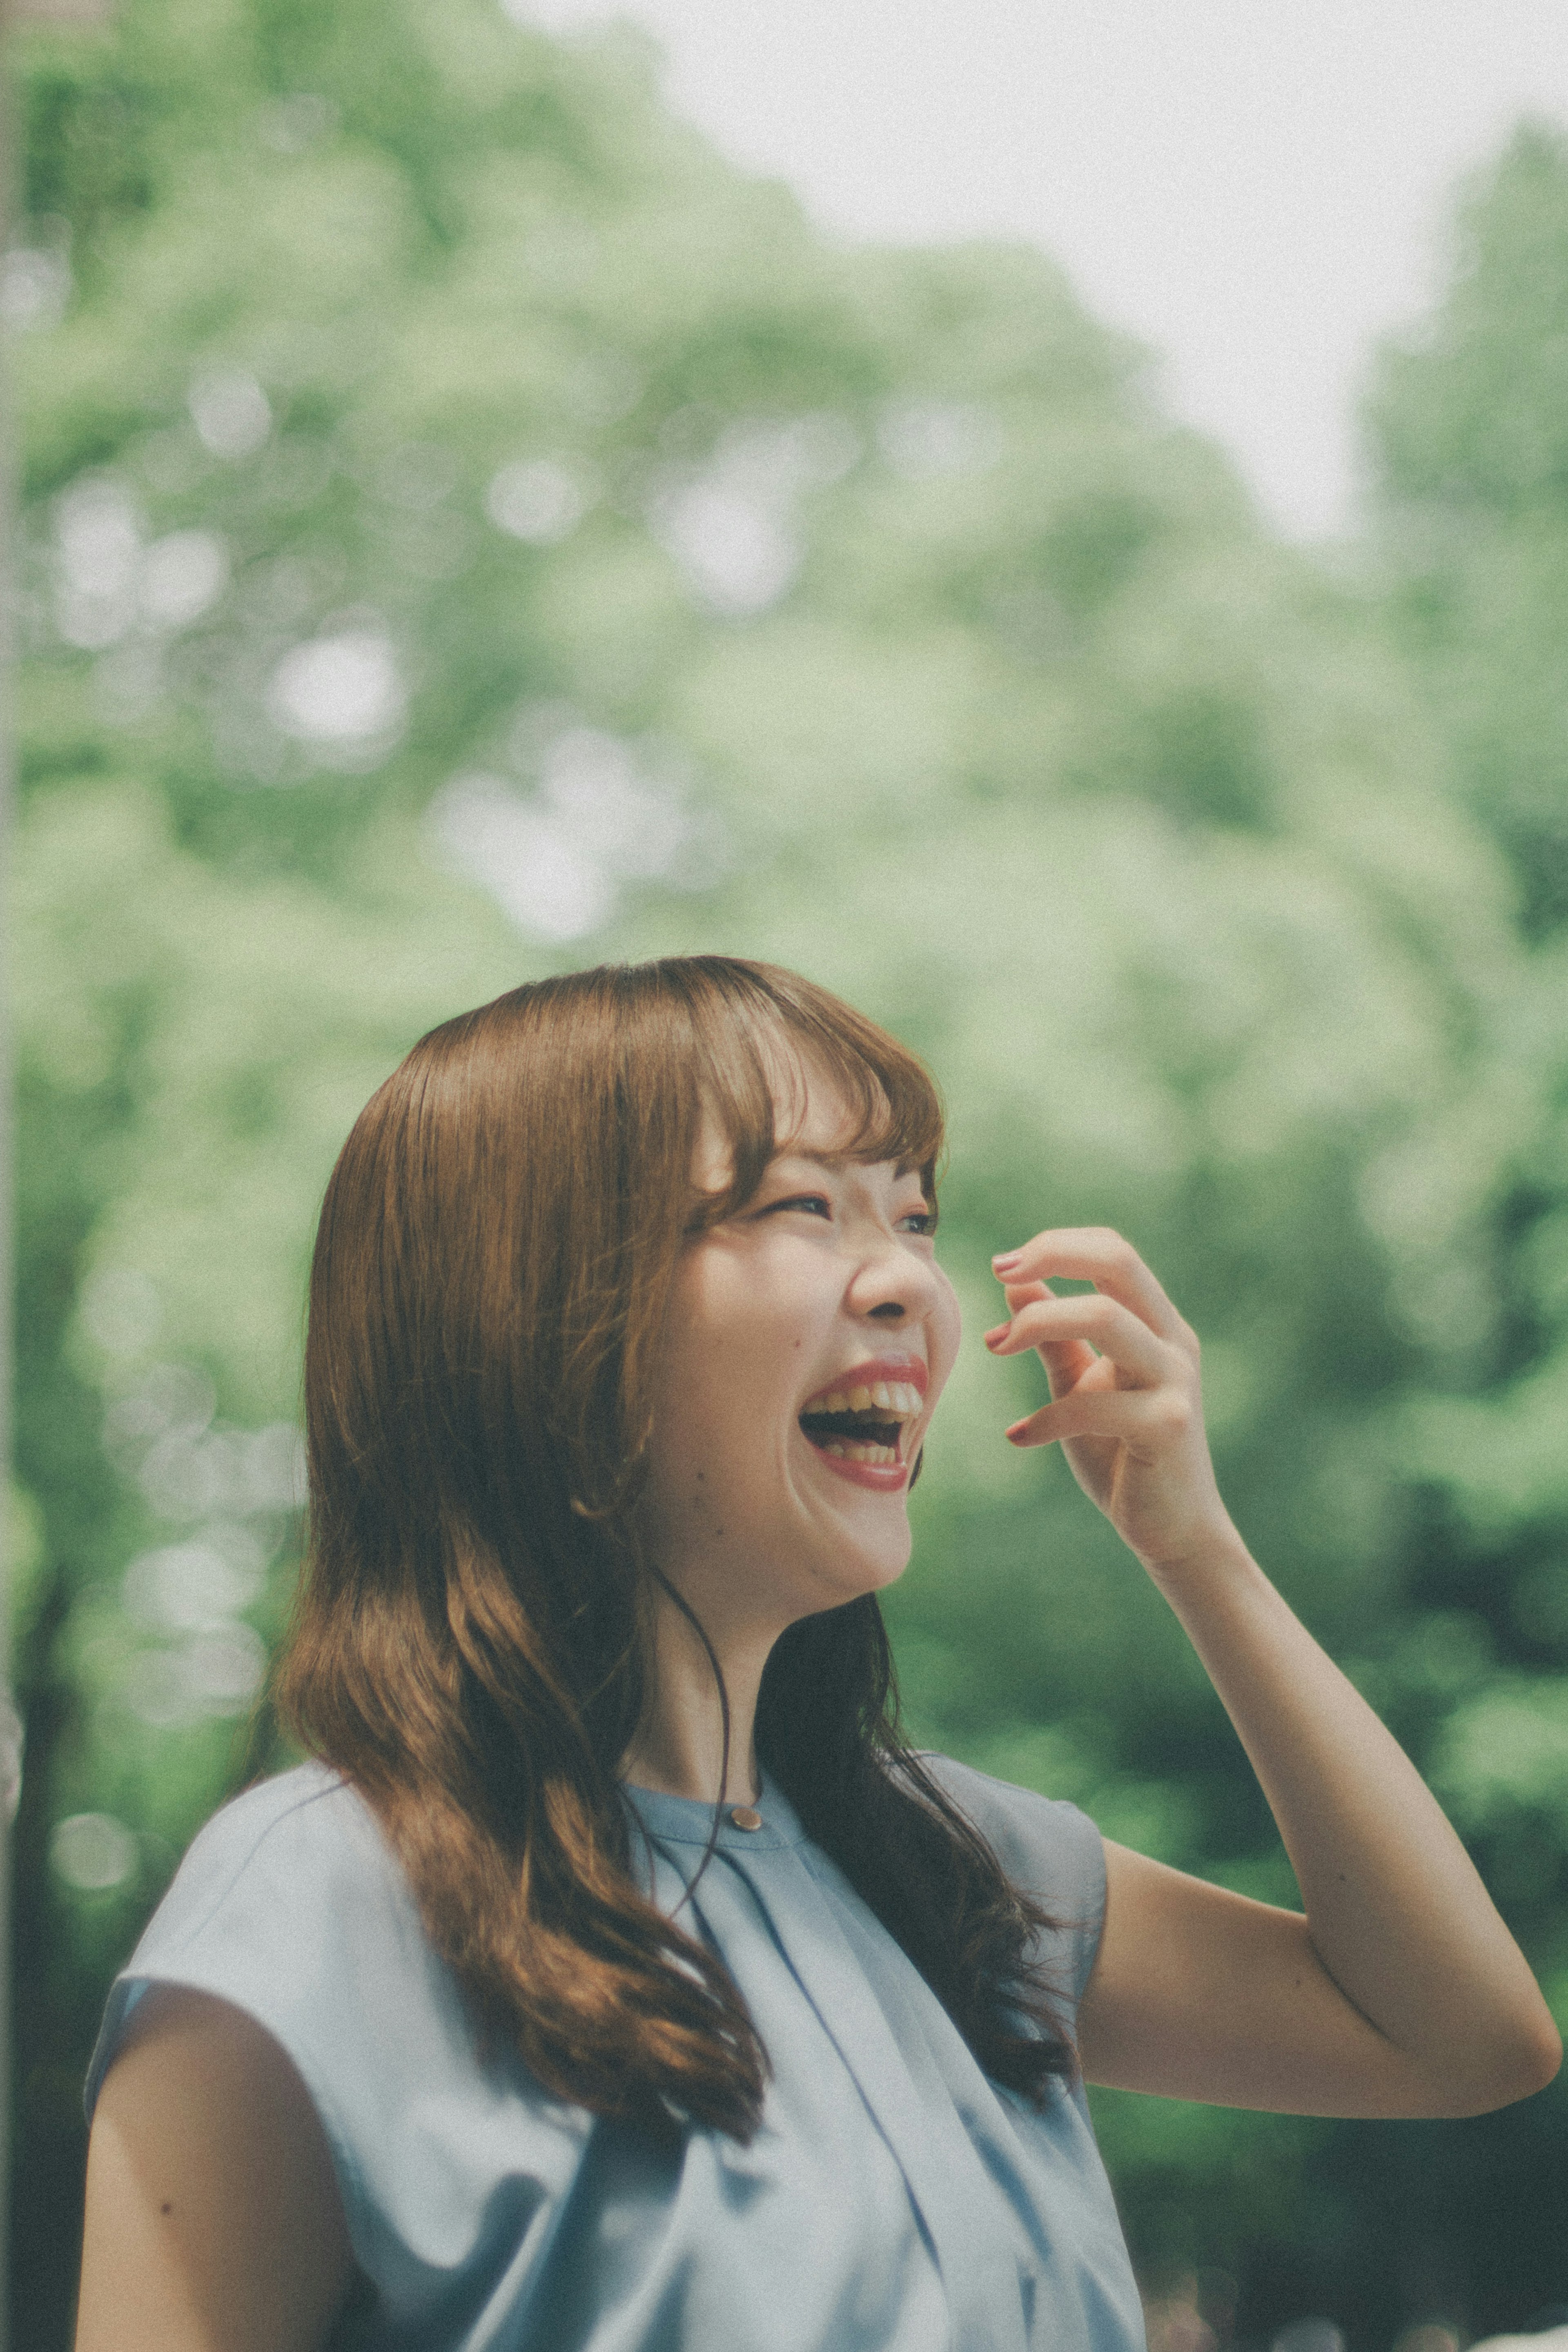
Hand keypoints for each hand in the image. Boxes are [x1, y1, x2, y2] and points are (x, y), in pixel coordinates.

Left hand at [984, 1226, 1231, 1577]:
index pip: (1115, 1253)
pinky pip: (1095, 1404)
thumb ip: (1055, 1336)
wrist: (1171, 1531)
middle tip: (999, 1271)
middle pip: (1119, 1265)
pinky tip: (1018, 1437)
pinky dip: (1046, 1417)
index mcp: (1157, 1325)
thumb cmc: (1122, 1455)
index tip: (1001, 1263)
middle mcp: (1173, 1343)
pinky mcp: (1168, 1427)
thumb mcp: (1082, 1385)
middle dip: (1054, 1255)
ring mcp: (1176, 1383)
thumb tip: (1015, 1282)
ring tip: (995, 1346)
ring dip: (1039, 1322)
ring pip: (1108, 1318)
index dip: (1058, 1246)